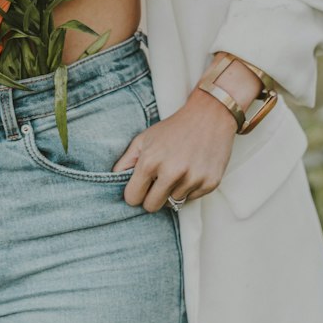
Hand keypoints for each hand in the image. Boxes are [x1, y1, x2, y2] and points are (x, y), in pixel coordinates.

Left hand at [111, 88, 238, 211]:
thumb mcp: (144, 139)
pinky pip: (192, 199)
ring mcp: (192, 179)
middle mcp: (172, 172)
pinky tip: (193, 170)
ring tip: (179, 169)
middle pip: (152, 207)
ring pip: (174, 203)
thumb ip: (126, 162)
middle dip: (152, 197)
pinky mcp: (210, 183)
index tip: (141, 186)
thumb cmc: (172, 129)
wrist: (210, 116)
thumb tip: (113, 182)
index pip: (133, 199)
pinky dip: (190, 189)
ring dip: (173, 190)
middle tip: (159, 182)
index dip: (135, 193)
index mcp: (150, 162)